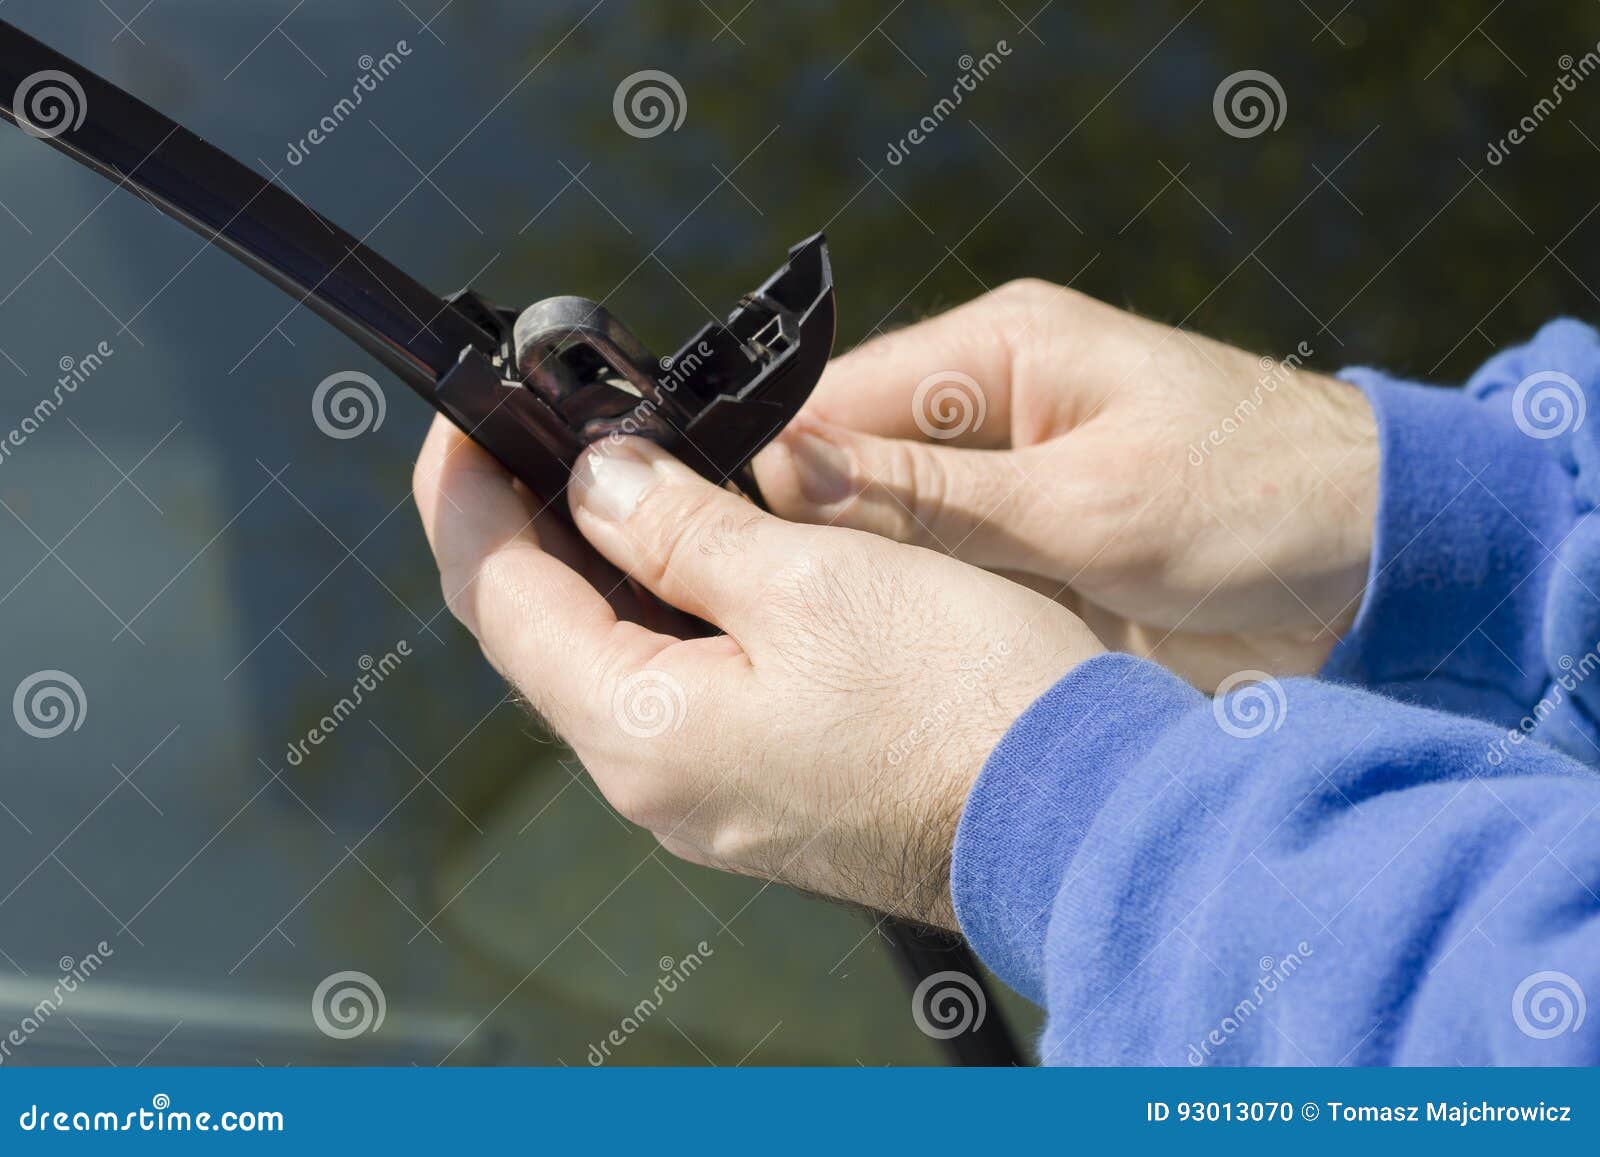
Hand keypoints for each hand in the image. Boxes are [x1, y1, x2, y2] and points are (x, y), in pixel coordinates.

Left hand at [412, 417, 1100, 927]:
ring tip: (610, 468)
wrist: (1080, 817)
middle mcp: (658, 782)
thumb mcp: (812, 579)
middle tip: (534, 428)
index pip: (499, 599)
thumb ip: (683, 529)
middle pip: (543, 634)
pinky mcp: (766, 791)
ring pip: (611, 662)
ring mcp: (712, 796)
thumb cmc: (963, 700)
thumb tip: (601, 482)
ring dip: (596, 564)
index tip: (463, 418)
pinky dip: (663, 612)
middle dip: (523, 524)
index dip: (464, 497)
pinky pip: (676, 692)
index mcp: (644, 730)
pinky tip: (693, 553)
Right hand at [752, 280, 1378, 689]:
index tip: (722, 552)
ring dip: (864, 588)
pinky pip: (944, 581)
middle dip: (810, 540)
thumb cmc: (1264, 502)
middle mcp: (992, 411)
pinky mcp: (1035, 554)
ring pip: (889, 535)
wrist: (1388, 572)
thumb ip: (932, 496)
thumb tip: (784, 467)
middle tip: (760, 620)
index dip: (776, 475)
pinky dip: (921, 619)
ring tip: (812, 651)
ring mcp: (1011, 489)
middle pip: (850, 470)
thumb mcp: (1087, 505)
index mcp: (1001, 352)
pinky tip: (888, 665)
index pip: (836, 401)